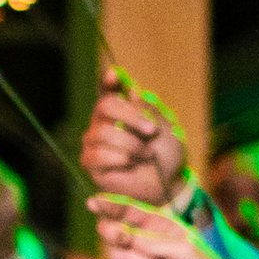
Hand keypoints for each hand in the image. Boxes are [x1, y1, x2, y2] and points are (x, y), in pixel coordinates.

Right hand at [82, 81, 186, 209]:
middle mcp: (104, 123)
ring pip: (102, 132)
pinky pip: (97, 154)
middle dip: (130, 115)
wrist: (167, 183)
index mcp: (121, 111)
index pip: (109, 91)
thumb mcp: (164, 127)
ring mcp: (94, 143)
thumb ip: (147, 109)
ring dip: (130, 143)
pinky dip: (119, 158)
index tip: (114, 75)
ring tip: (146, 154)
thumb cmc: (166, 154)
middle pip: (104, 106)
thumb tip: (131, 92)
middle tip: (151, 129)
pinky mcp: (91, 163)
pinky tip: (129, 163)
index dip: (109, 82)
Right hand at [91, 198, 240, 258]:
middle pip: (114, 234)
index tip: (92, 202)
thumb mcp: (182, 248)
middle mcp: (148, 243)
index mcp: (161, 226)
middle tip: (121, 238)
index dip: (110, 206)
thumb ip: (150, 241)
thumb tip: (123, 236)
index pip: (130, 212)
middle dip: (116, 236)